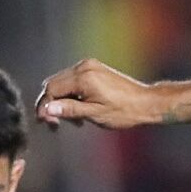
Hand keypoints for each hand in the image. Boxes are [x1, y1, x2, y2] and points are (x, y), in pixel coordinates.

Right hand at [34, 60, 165, 130]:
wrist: (145, 102)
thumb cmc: (123, 111)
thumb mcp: (94, 114)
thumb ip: (69, 110)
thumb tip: (47, 109)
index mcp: (83, 77)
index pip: (52, 89)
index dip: (45, 106)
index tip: (45, 123)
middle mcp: (84, 67)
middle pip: (54, 84)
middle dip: (51, 104)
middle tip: (56, 125)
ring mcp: (89, 66)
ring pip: (62, 83)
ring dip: (62, 101)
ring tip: (75, 121)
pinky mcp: (94, 69)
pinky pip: (73, 80)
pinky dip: (71, 95)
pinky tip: (80, 110)